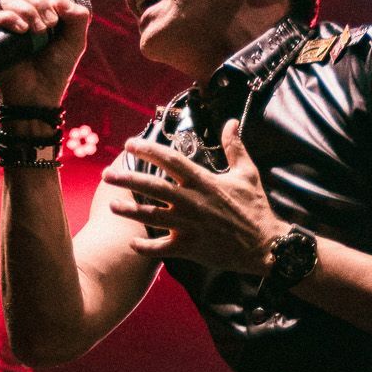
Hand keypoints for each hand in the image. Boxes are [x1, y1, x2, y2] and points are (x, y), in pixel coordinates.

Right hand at [0, 0, 90, 108]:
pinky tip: (23, 31)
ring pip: (9, 0)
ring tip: (39, 32)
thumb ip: (77, 17)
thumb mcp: (75, 42)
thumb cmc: (56, 69)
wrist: (39, 94)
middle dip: (40, 3)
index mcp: (39, 14)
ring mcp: (6, 26)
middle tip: (51, 24)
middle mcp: (20, 16)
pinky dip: (12, 19)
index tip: (57, 8)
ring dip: (28, 11)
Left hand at [102, 118, 281, 270]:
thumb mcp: (247, 173)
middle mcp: (191, 201)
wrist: (263, 245)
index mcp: (203, 181)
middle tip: (107, 174)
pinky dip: (144, 246)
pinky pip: (160, 248)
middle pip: (152, 186)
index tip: (130, 143)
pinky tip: (133, 242)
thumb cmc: (254, 208)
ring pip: (151, 216)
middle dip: (127, 179)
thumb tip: (230, 123)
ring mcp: (188, 225)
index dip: (147, 150)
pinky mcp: (189, 247)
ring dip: (129, 211)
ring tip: (112, 206)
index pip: (170, 160)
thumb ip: (235, 147)